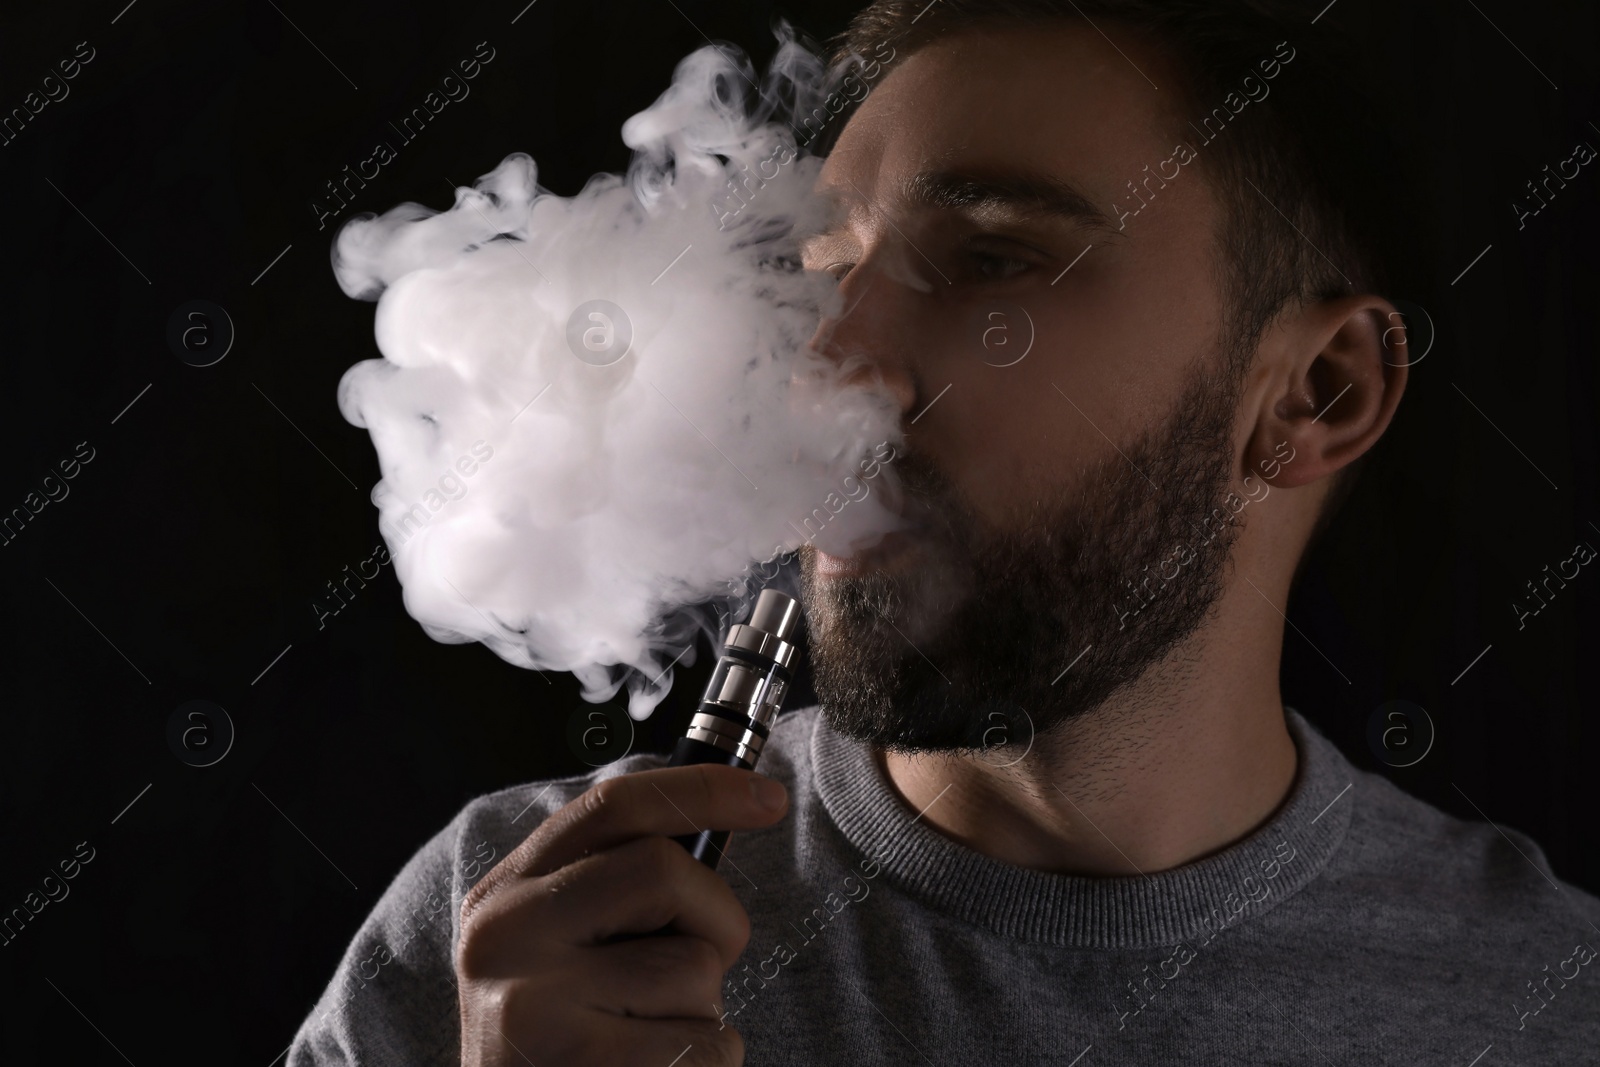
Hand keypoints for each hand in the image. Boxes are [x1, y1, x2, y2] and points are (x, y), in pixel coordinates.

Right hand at [456, 763, 788, 1065]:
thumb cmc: (564, 1041)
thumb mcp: (562, 950)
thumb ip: (615, 887)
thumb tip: (724, 817)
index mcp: (505, 895)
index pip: (612, 807)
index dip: (701, 790)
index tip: (770, 798)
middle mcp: (504, 938)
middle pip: (662, 870)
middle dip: (713, 916)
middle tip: (699, 969)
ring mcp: (533, 1006)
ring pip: (693, 968)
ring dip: (702, 1009)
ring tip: (648, 1040)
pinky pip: (707, 1043)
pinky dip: (708, 1061)